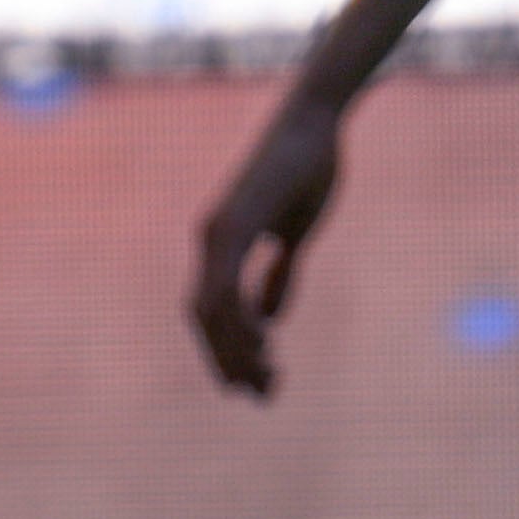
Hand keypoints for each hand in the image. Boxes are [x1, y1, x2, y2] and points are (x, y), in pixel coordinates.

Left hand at [191, 93, 345, 396]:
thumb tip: (269, 319)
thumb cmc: (309, 169)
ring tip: (267, 381)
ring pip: (211, 310)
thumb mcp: (295, 234)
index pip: (209, 310)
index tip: (252, 382)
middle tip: (259, 396)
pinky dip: (239, 321)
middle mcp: (209, 239)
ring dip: (236, 351)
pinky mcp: (234, 225)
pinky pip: (226, 287)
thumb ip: (278, 274)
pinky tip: (263, 344)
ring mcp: (217, 232)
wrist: (315, 122)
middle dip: (228, 361)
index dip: (226, 349)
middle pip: (203, 318)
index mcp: (220, 243)